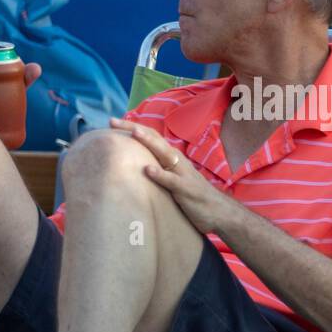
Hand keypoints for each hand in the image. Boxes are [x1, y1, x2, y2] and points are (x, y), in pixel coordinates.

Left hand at [110, 118, 233, 234]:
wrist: (219, 212)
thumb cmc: (192, 196)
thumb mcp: (173, 179)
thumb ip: (159, 170)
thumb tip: (138, 166)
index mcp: (171, 158)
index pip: (151, 137)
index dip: (133, 128)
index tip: (113, 122)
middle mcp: (176, 161)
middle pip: (154, 139)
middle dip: (134, 128)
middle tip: (112, 120)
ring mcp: (182, 174)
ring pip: (165, 154)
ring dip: (149, 143)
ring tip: (134, 133)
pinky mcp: (186, 189)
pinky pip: (172, 181)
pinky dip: (160, 174)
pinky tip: (148, 170)